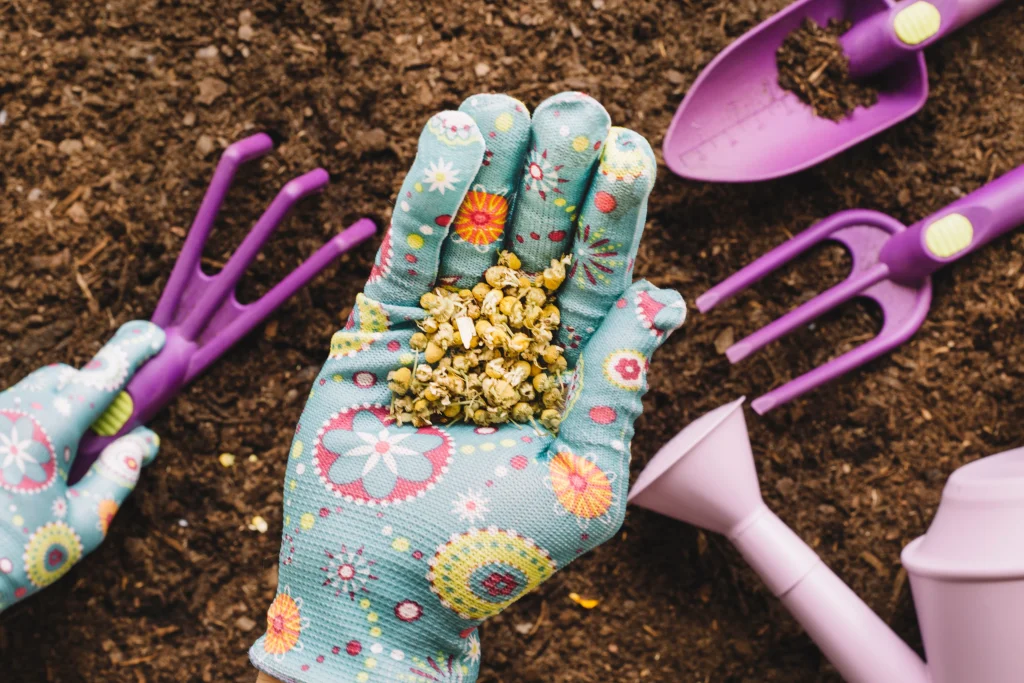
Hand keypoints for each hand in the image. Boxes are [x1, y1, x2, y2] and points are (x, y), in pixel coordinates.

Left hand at [0, 321, 163, 610]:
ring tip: (52, 472)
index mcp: (47, 429)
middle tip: (103, 436)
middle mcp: (10, 413)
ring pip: (32, 397)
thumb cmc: (8, 560)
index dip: (132, 353)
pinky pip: (7, 419)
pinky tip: (19, 479)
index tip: (153, 337)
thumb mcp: (80, 528)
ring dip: (56, 416)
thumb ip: (117, 478)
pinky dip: (26, 433)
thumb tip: (141, 442)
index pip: (102, 376)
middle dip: (92, 392)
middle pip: (63, 378)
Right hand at [250, 92, 684, 681]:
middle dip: (556, 173)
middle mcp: (508, 331)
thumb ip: (614, 390)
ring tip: (508, 108)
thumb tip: (667, 298)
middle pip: (538, 232)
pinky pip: (405, 249)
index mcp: (564, 363)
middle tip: (573, 115)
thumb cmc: (489, 555)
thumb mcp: (584, 483)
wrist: (382, 588)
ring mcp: (441, 322)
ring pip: (473, 224)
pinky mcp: (378, 324)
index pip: (596, 271)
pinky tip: (450, 143)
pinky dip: (426, 196)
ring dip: (493, 164)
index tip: (628, 153)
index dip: (614, 214)